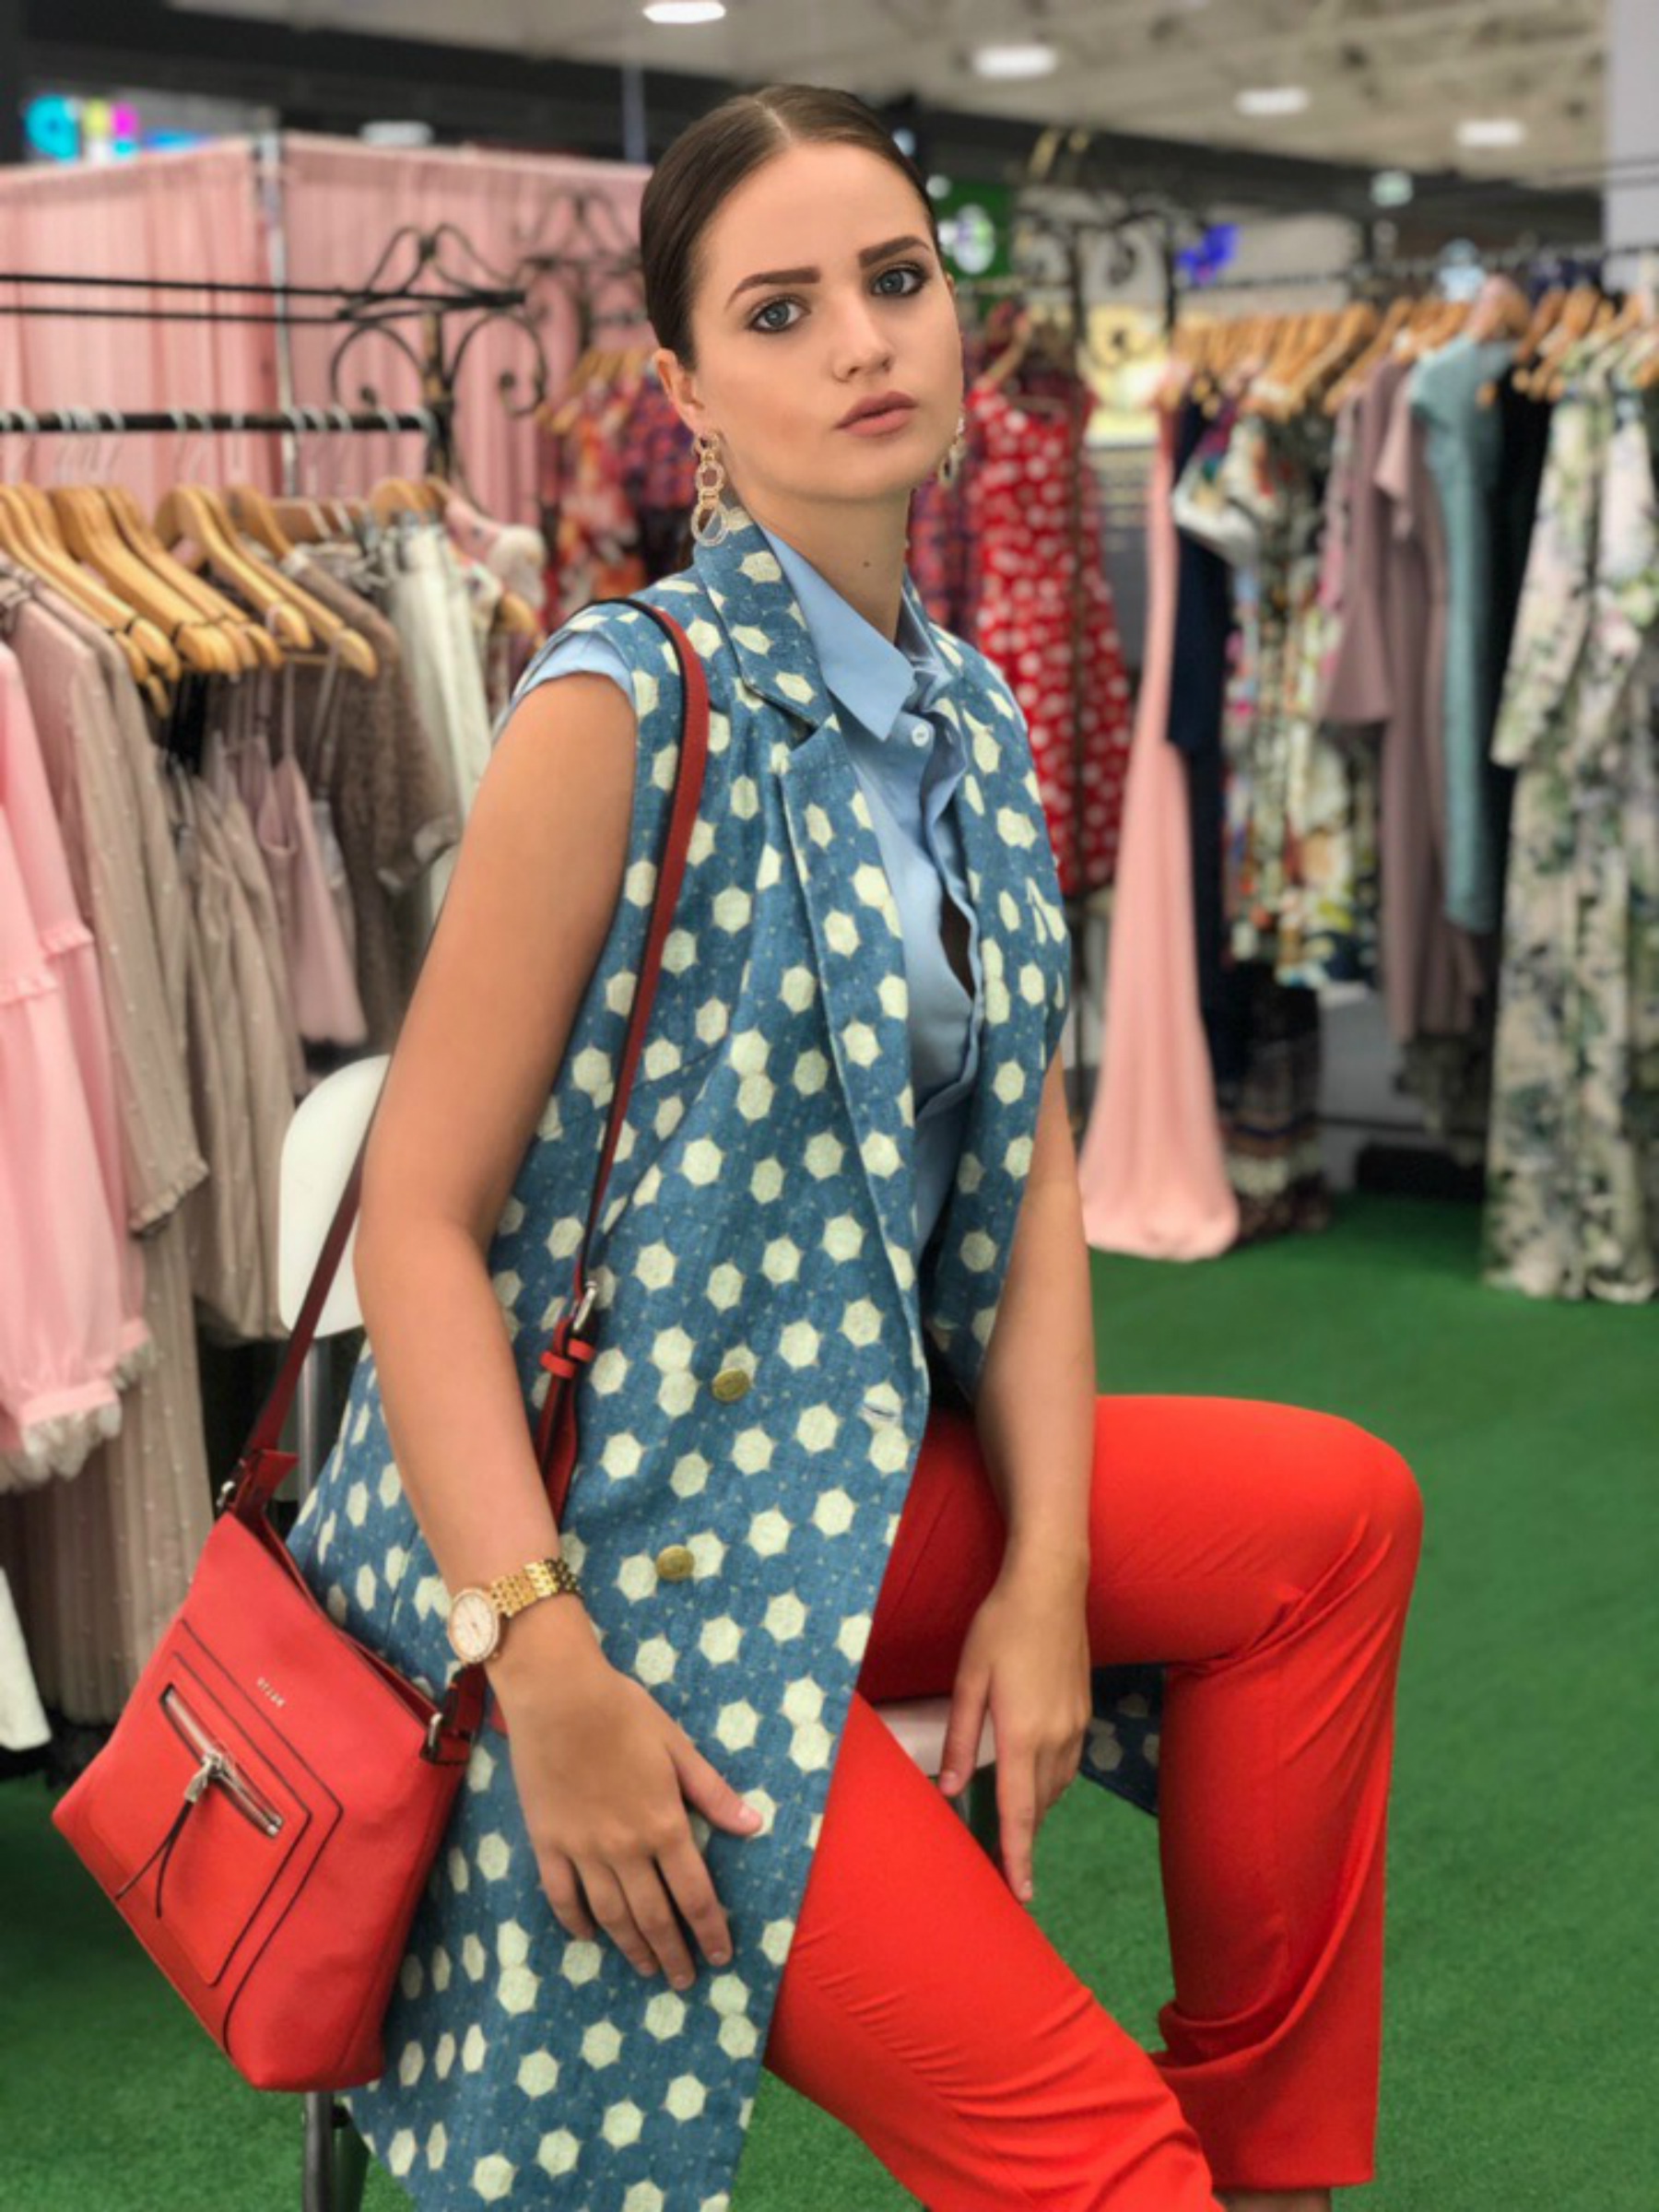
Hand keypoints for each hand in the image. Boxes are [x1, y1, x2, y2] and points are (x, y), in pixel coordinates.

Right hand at [490, 1604, 763, 1986]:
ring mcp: (583, 1850)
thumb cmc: (624, 1713)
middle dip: (674, 1954)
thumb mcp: (678, 1747)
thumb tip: (754, 1826)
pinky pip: (562, 1896)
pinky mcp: (547, 1844)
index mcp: (664, 1825)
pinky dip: (576, 1922)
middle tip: (685, 1981)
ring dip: (632, 1948)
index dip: (710, 1931)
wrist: (558, 1696)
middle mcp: (626, 1849)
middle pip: (654, 1917)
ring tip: (647, 1970)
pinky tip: (588, 1936)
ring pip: (611, 1915)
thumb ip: (712, 1793)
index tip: (721, 1957)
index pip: (694, 1895)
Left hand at [935, 1563, 1091, 1902]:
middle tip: (998, 1862)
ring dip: (1035, 1808)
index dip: (1018, 1856)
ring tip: (1012, 1824)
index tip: (1020, 1894)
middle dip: (1022, 1837)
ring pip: (1056, 1786)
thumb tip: (948, 1790)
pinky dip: (1049, 1781)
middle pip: (1039, 1804)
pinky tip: (1032, 1775)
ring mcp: (1076, 1725)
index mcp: (1023, 1733)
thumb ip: (959, 1738)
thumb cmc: (1000, 1626)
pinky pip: (1068, 1764)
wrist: (1052, 1584)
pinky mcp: (1084, 1712)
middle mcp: (1056, 1737)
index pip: (1020, 1811)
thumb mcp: (968, 1678)